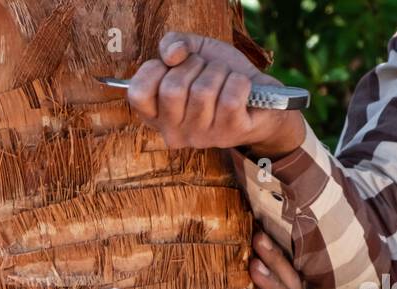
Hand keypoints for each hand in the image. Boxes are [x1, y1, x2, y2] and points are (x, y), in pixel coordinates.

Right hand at [127, 32, 304, 156]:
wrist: (259, 93)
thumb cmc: (219, 75)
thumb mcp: (193, 51)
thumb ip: (174, 42)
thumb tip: (171, 54)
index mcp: (157, 115)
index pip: (138, 93)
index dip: (154, 69)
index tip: (173, 65)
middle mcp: (174, 132)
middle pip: (172, 89)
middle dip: (194, 66)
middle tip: (205, 70)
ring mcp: (201, 137)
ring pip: (203, 91)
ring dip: (219, 73)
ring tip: (224, 78)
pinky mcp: (229, 133)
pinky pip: (230, 97)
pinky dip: (239, 82)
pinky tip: (242, 88)